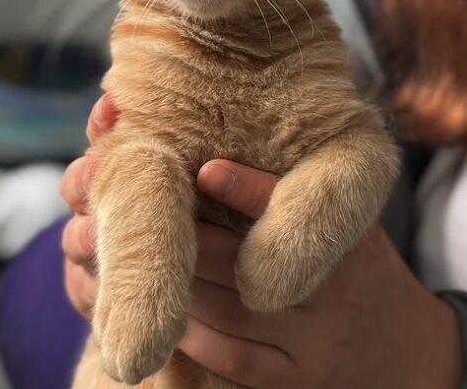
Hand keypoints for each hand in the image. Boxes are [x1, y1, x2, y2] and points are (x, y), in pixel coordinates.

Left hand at [62, 96, 462, 388]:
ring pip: (227, 310)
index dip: (244, 186)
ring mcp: (315, 340)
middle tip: (118, 213)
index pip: (291, 205)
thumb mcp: (349, 219)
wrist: (402, 348)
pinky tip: (162, 309)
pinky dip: (191, 334)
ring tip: (113, 258)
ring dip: (167, 285)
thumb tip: (221, 150)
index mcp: (347, 237)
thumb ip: (299, 189)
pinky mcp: (296, 380)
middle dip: (177, 236)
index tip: (201, 168)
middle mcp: (332, 288)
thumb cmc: (358, 266)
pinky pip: (232, 359)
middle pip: (239, 259)